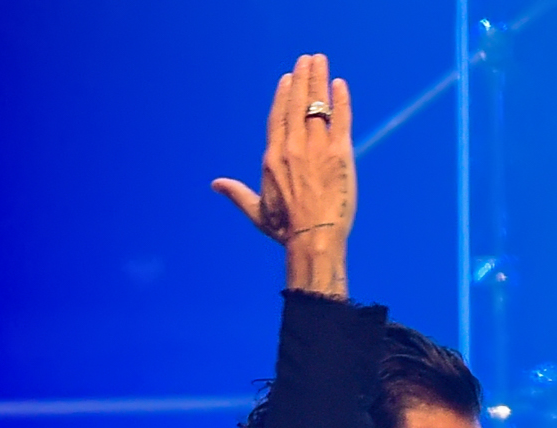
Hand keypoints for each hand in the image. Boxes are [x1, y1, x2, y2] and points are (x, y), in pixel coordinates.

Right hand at [213, 54, 354, 295]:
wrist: (314, 237)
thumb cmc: (286, 229)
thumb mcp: (257, 211)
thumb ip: (237, 193)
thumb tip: (215, 185)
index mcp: (273, 157)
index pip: (278, 117)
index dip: (283, 96)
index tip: (287, 79)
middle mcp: (293, 147)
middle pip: (296, 104)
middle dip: (302, 79)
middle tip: (307, 60)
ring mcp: (317, 148)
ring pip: (317, 106)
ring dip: (319, 81)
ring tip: (320, 62)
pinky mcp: (340, 154)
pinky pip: (340, 120)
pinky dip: (341, 102)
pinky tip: (341, 85)